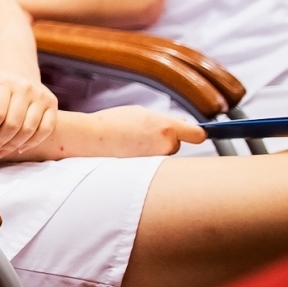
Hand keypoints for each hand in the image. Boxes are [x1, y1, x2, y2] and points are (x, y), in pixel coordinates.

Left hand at [0, 62, 58, 158]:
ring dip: (13, 145)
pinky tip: (18, 149)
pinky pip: (45, 129)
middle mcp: (25, 87)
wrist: (18, 74)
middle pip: (12, 124)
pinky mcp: (52, 104)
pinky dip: (32, 142)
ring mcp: (41, 96)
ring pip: (29, 129)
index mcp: (4, 80)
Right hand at [75, 105, 205, 156]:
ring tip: (132, 145)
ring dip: (154, 151)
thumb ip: (163, 120)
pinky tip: (129, 154)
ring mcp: (158, 162)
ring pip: (163, 155)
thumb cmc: (111, 124)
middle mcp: (166, 146)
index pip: (198, 134)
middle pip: (177, 144)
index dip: (197, 134)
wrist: (89, 139)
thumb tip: (182, 125)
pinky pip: (153, 166)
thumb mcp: (140, 113)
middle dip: (167, 141)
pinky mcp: (148, 173)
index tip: (196, 134)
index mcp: (166, 128)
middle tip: (146, 137)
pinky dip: (145, 160)